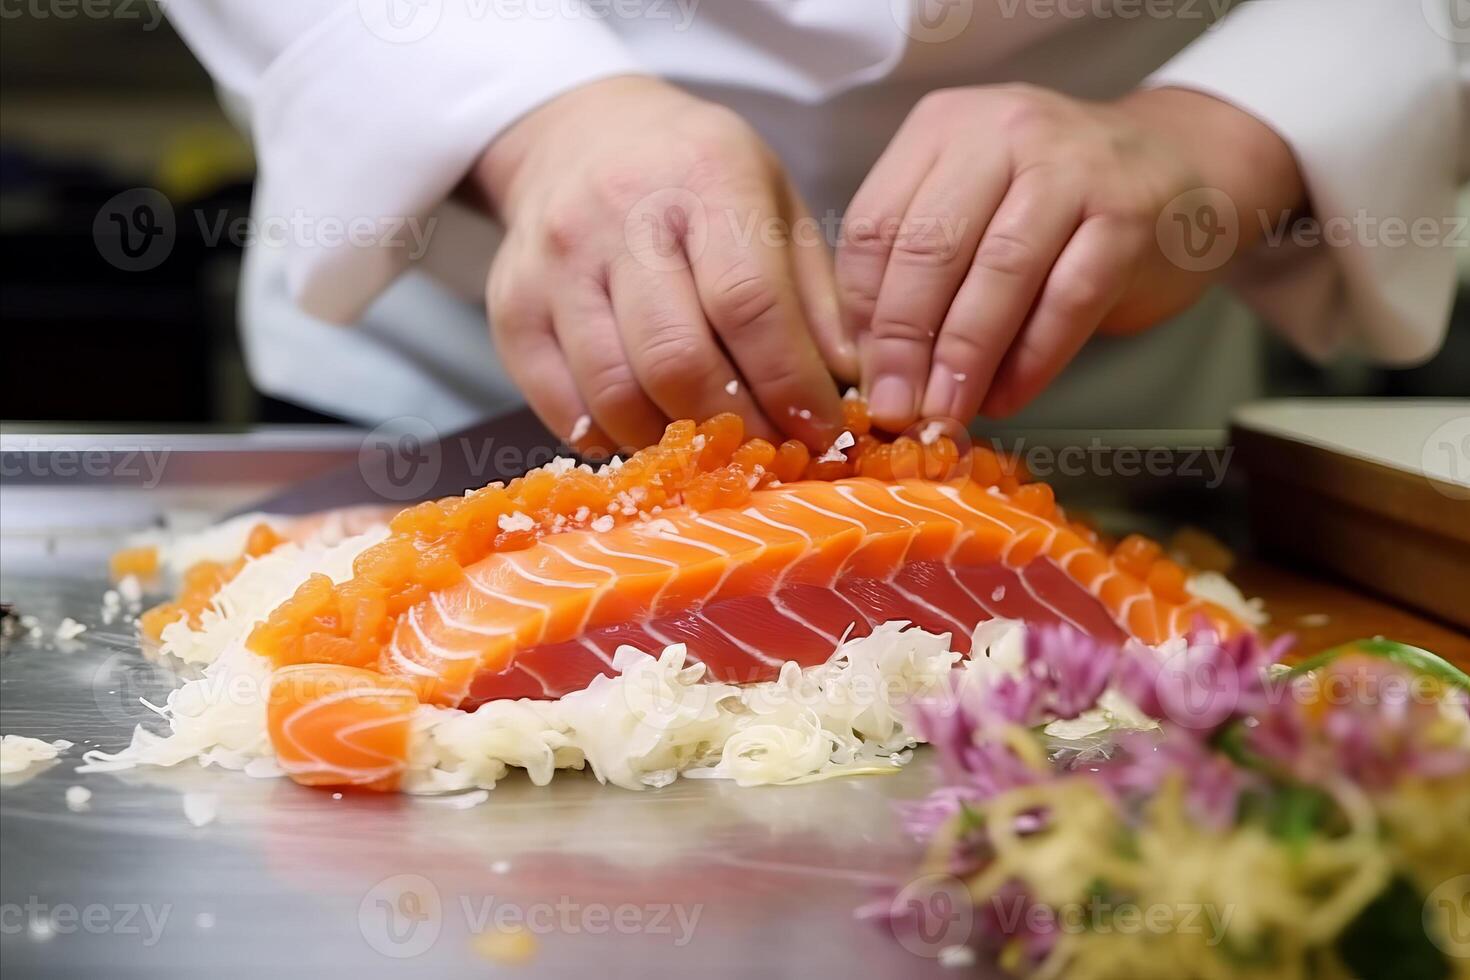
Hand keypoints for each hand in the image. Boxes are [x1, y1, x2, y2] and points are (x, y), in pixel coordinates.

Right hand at [472, 76, 855, 453]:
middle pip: (677, 361)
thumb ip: (813, 293)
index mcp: (703, 178)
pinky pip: (562, 407)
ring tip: (710, 448)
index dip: (790, 385)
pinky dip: (613, 438)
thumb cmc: (695, 174)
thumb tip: (845, 386)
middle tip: (768, 452)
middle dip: (734, 427)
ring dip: (672, 444)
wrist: (580, 132)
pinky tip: (648, 429)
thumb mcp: (772, 200)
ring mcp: (553, 264)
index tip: (820, 431)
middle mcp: (618, 216)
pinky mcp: (509, 307)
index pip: (749, 305)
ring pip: (615, 394)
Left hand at [835, 84, 1304, 429]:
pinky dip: (1031, 361)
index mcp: (944, 127)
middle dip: (903, 344)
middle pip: (929, 249)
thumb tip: (874, 368)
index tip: (860, 375)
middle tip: (892, 410)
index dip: (859, 311)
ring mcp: (1072, 168)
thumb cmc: (1054, 201)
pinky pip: (1067, 301)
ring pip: (998, 274)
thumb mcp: (973, 203)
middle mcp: (1004, 132)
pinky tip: (1007, 398)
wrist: (1184, 167)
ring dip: (964, 359)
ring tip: (945, 415)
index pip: (875, 224)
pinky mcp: (1128, 216)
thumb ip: (919, 265)